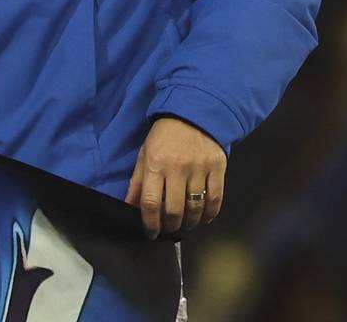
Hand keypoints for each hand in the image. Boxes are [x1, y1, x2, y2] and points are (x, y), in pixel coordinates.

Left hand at [124, 116, 225, 237]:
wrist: (192, 113)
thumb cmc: (164, 137)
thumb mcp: (144, 155)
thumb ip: (137, 182)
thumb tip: (129, 207)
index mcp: (155, 164)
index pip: (151, 202)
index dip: (150, 223)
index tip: (151, 233)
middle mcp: (177, 168)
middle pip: (175, 209)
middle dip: (171, 226)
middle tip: (170, 230)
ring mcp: (199, 168)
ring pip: (196, 207)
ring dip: (191, 223)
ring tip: (186, 225)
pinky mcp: (217, 168)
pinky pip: (216, 198)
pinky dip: (211, 213)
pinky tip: (204, 218)